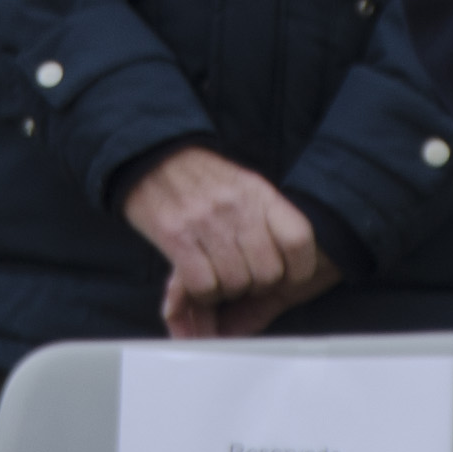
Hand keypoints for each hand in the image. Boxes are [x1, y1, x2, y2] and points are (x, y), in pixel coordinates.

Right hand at [121, 145, 339, 337]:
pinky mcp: (175, 236)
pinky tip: (198, 281)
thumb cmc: (204, 180)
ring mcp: (205, 221)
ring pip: (236, 283)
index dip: (299, 269)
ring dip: (228, 291)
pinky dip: (203, 293)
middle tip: (246, 280)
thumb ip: (269, 217)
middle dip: (258, 287)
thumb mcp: (245, 185)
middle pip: (267, 272)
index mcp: (259, 193)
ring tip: (219, 278)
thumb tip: (295, 257)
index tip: (289, 278)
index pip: (299, 240)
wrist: (153, 158)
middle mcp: (236, 206)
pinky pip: (203, 285)